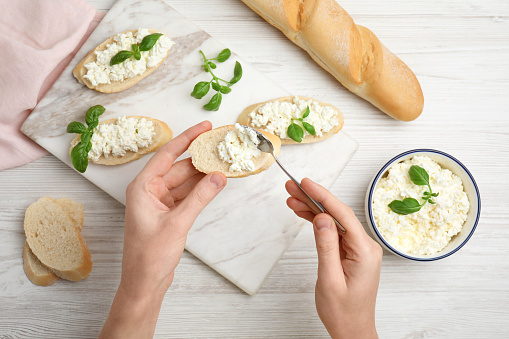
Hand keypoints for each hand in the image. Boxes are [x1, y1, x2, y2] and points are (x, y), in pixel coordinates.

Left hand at [100, 121, 226, 338]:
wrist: (145, 282)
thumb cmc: (149, 256)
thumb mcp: (177, 223)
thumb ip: (200, 197)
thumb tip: (218, 177)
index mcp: (142, 188)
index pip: (167, 155)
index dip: (186, 138)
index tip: (204, 127)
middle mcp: (149, 191)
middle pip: (178, 167)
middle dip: (199, 158)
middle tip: (220, 147)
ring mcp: (160, 202)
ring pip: (185, 181)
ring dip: (202, 174)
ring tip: (223, 164)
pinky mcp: (169, 213)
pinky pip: (187, 194)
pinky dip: (201, 190)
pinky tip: (215, 184)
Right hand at [286, 178, 382, 338]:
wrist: (352, 330)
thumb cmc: (343, 312)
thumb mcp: (329, 279)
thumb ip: (326, 246)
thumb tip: (322, 218)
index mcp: (364, 252)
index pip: (342, 215)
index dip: (323, 196)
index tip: (306, 183)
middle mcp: (364, 247)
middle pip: (337, 214)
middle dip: (314, 199)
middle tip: (292, 187)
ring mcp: (357, 249)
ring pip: (333, 221)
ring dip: (313, 209)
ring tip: (292, 198)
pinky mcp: (350, 253)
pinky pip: (333, 232)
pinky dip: (317, 223)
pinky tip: (303, 214)